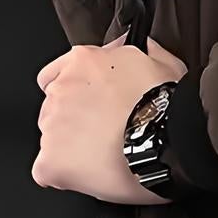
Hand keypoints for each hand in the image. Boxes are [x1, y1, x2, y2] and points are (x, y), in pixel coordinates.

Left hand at [32, 31, 188, 204]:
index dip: (75, 90)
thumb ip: (143, 51)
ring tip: (103, 156)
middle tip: (104, 132)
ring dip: (70, 145)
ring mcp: (52, 126)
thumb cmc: (169, 108)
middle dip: (73, 119)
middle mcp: (61, 90)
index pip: (57, 73)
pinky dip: (64, 173)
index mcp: (84, 63)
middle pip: (52, 107)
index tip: (89, 103)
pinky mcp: (49, 161)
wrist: (169, 144)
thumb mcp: (165, 64)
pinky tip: (91, 174)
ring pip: (51, 138)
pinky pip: (48, 170)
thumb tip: (139, 44)